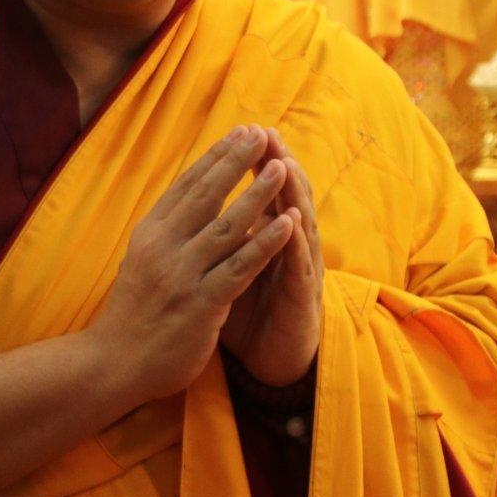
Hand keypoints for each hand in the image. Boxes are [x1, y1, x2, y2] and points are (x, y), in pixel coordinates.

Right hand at [87, 127, 294, 407]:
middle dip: (237, 161)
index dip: (216, 156)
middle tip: (262, 133)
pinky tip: (289, 223)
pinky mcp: (202, 304)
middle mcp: (164, 247)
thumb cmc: (133, 312)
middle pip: (207, 195)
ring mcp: (183, 275)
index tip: (240, 131)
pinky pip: (240, 267)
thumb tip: (193, 195)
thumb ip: (167, 230)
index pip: (187, 185)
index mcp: (150, 233)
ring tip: (281, 167)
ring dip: (257, 194)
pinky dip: (267, 243)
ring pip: (227, 226)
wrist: (111, 364)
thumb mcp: (142, 260)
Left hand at [222, 129, 324, 387]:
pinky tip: (294, 219)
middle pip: (285, 197)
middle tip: (265, 132)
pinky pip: (299, 265)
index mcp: (267, 239)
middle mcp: (288, 248)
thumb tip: (193, 210)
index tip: (239, 131)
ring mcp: (299, 270)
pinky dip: (295, 241)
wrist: (274, 364)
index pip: (261, 192)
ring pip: (299, 223)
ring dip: (292, 192)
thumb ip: (219, 242)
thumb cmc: (250, 317)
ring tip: (283, 162)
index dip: (252, 165)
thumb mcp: (227, 273)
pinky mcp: (303, 297)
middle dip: (274, 163)